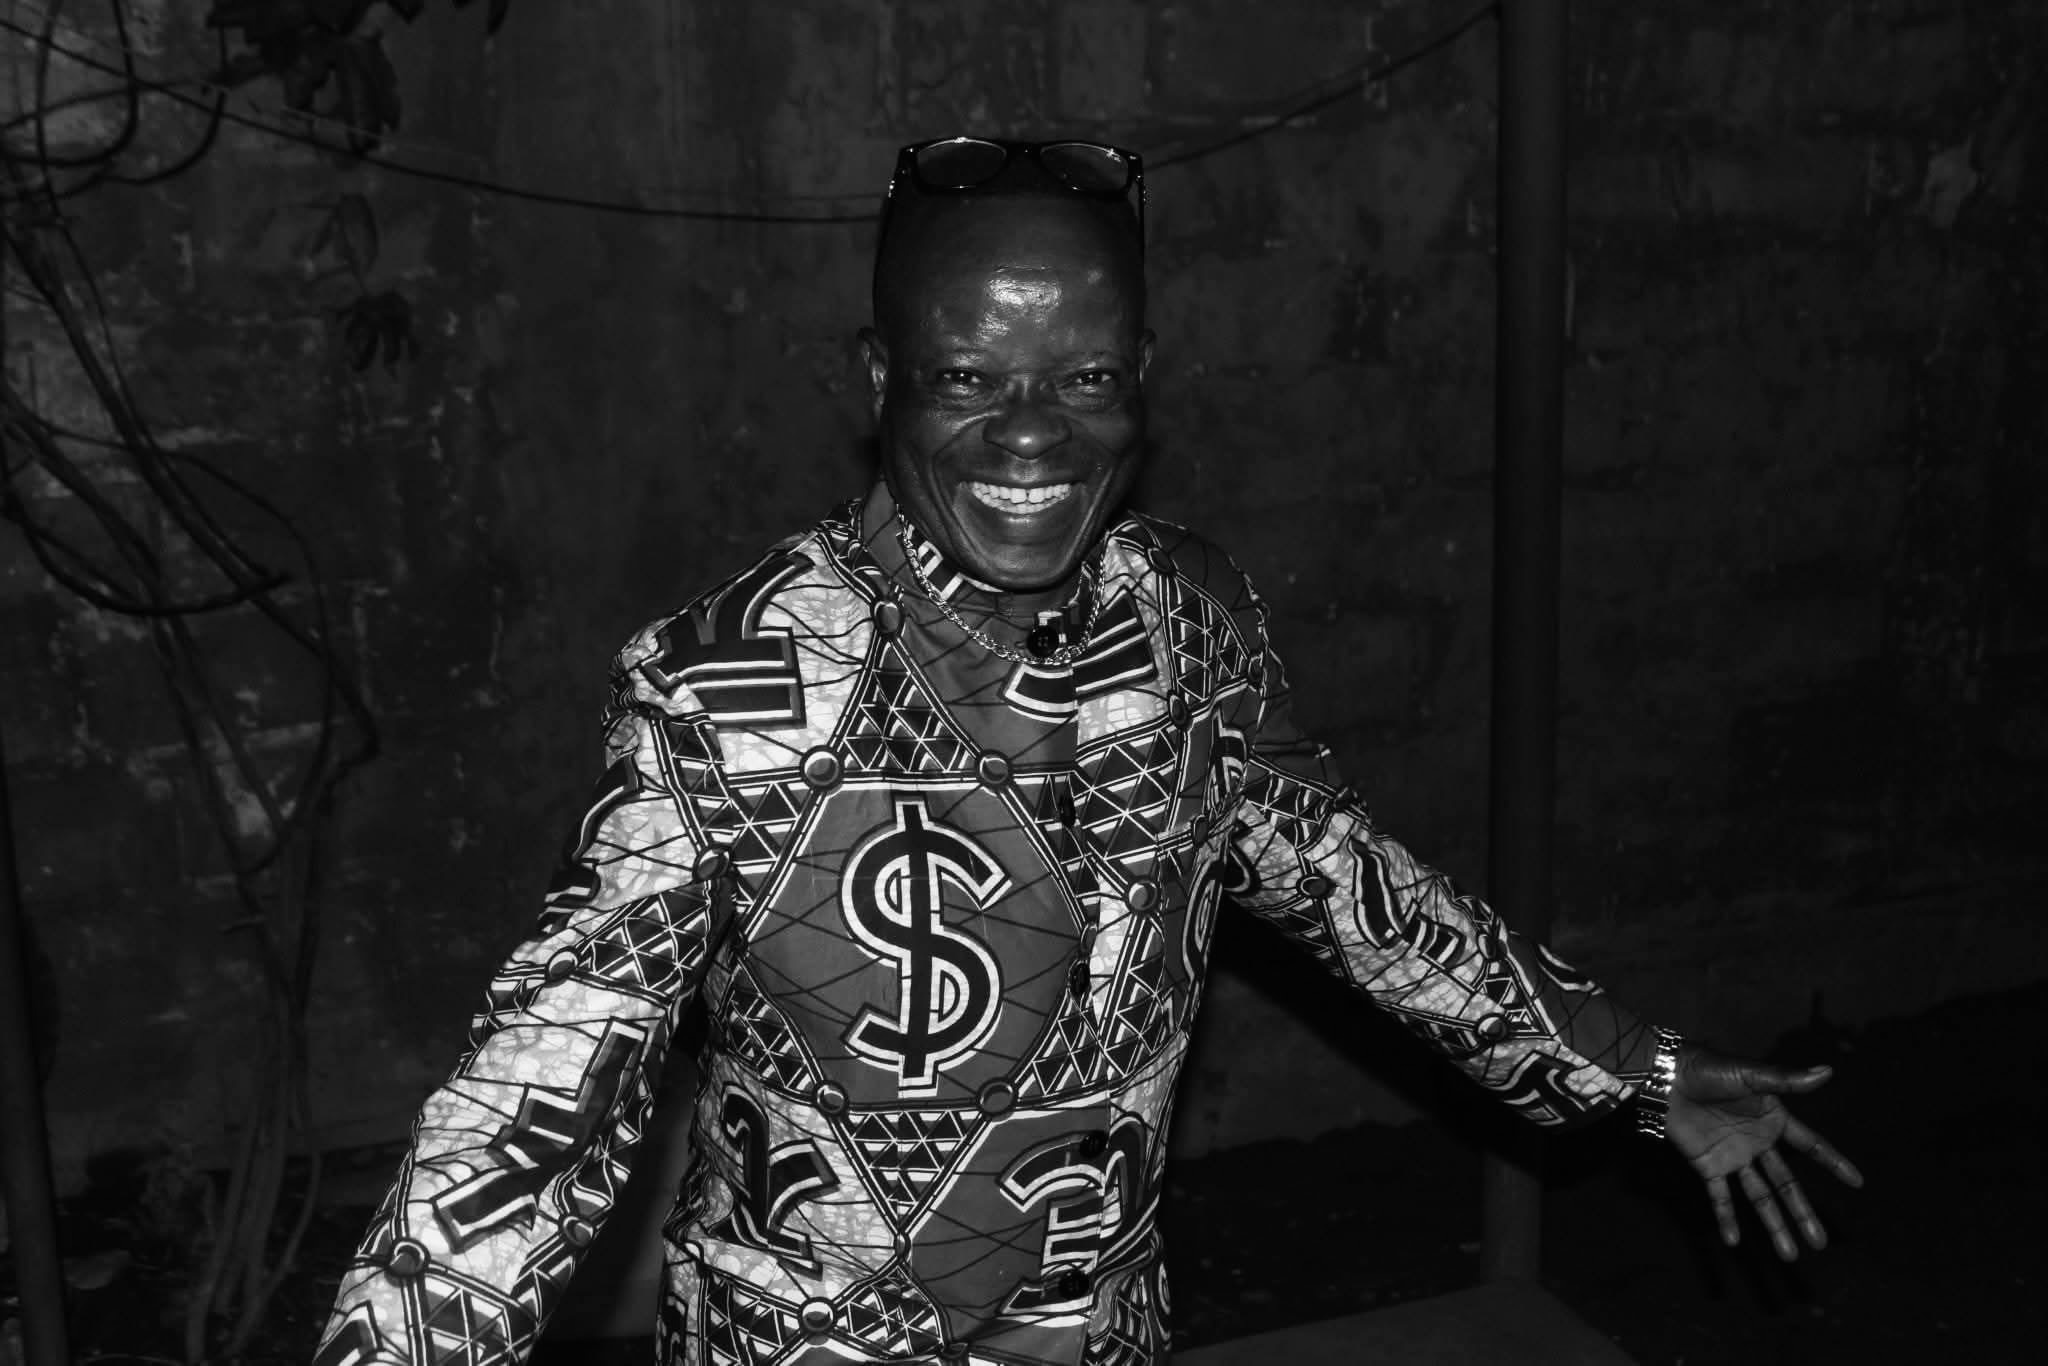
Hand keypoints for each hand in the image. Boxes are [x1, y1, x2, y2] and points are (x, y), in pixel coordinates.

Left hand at [1665, 1047, 1863, 1260]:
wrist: (1665, 1076)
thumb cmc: (1708, 1068)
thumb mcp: (1749, 1074)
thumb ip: (1786, 1079)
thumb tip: (1827, 1071)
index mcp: (1773, 1120)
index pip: (1810, 1146)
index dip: (1833, 1162)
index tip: (1857, 1182)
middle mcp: (1758, 1144)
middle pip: (1787, 1184)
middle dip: (1803, 1213)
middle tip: (1820, 1243)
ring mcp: (1733, 1157)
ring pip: (1759, 1196)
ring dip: (1773, 1225)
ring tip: (1789, 1254)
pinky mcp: (1707, 1165)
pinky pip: (1719, 1196)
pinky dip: (1725, 1217)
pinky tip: (1733, 1241)